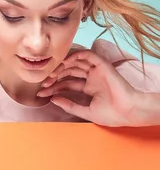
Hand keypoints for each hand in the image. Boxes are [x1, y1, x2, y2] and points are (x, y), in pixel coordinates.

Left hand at [37, 49, 157, 126]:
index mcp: (89, 88)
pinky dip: (76, 55)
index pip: (67, 84)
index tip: (41, 93)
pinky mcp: (103, 65)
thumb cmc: (111, 114)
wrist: (128, 111)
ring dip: (62, 66)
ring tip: (51, 74)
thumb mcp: (85, 111)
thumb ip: (69, 105)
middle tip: (44, 83)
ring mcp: (97, 71)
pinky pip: (88, 55)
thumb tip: (52, 99)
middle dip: (55, 77)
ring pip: (76, 63)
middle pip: (69, 73)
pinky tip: (64, 62)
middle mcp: (92, 78)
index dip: (54, 87)